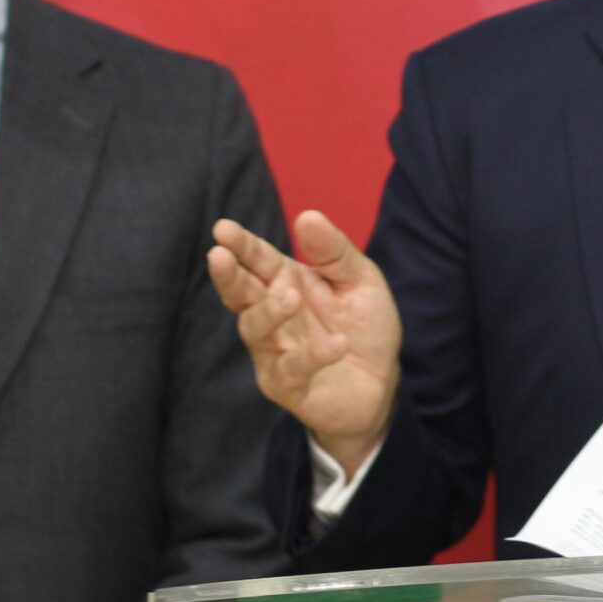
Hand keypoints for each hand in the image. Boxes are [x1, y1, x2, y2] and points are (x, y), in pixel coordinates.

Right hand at [207, 210, 401, 474]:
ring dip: (270, 312)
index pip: (257, 260)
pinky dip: (312, 355)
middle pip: (240, 293)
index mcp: (285, 282)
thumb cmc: (364, 325)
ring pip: (255, 330)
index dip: (240, 245)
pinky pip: (291, 370)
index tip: (223, 229)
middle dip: (229, 274)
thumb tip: (307, 215)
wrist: (383, 381)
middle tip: (220, 255)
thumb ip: (334, 252)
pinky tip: (337, 344)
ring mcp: (274, 352)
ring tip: (291, 297)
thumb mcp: (360, 279)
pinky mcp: (287, 386)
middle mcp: (272, 316)